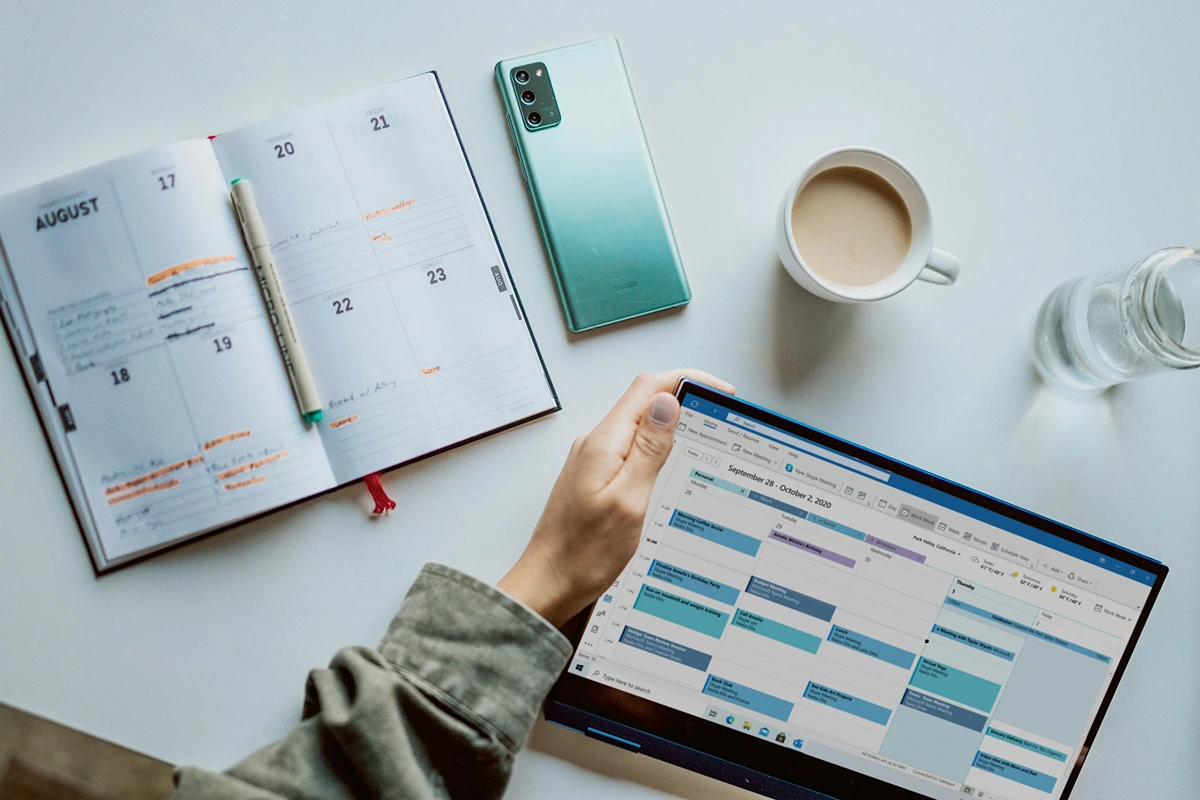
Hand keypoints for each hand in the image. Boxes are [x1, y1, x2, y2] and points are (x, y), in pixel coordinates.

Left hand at [498, 369, 734, 626]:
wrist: (548, 585)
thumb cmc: (583, 554)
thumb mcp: (629, 500)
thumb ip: (648, 450)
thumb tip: (668, 403)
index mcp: (604, 443)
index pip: (648, 387)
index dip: (687, 379)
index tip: (720, 389)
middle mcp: (595, 444)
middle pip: (644, 401)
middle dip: (684, 399)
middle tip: (720, 415)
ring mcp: (593, 460)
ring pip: (638, 427)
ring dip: (671, 426)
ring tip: (704, 439)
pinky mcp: (594, 478)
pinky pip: (630, 450)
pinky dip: (656, 450)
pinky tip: (671, 467)